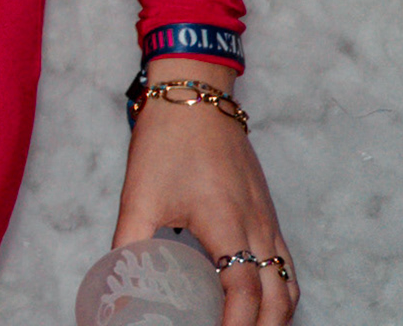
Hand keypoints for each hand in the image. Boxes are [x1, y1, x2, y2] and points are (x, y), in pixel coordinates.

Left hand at [119, 62, 294, 325]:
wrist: (195, 99)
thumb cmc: (166, 145)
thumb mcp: (138, 197)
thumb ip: (130, 248)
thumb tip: (115, 286)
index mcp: (227, 224)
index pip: (242, 290)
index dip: (235, 323)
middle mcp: (257, 227)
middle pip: (276, 297)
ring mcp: (268, 221)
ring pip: (287, 283)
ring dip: (275, 315)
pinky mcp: (268, 214)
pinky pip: (285, 263)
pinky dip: (279, 291)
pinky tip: (260, 301)